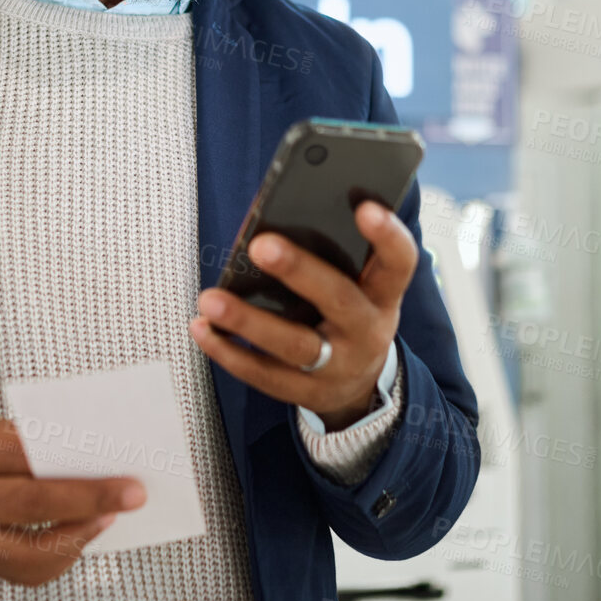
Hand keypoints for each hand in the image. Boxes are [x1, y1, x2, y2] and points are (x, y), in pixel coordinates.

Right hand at [0, 411, 145, 585]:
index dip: (71, 461)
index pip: (22, 457)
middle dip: (89, 501)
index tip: (116, 464)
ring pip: (27, 552)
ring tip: (106, 517)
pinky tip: (77, 537)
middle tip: (131, 494)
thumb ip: (22, 441)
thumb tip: (83, 457)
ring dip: (77, 536)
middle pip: (29, 505)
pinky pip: (20, 571)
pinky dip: (56, 557)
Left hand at [188, 200, 416, 429]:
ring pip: (294, 345)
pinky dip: (228, 351)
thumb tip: (276, 220)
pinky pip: (264, 375)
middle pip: (339, 300)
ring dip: (248, 321)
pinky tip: (202, 328)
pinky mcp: (306, 392)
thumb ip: (336, 257)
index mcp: (383, 296)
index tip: (364, 208)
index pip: (398, 263)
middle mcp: (366, 331)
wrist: (359, 386)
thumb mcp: (361, 289)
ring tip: (210, 299)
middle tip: (260, 245)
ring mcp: (338, 367)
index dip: (387, 236)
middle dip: (299, 271)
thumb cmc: (349, 315)